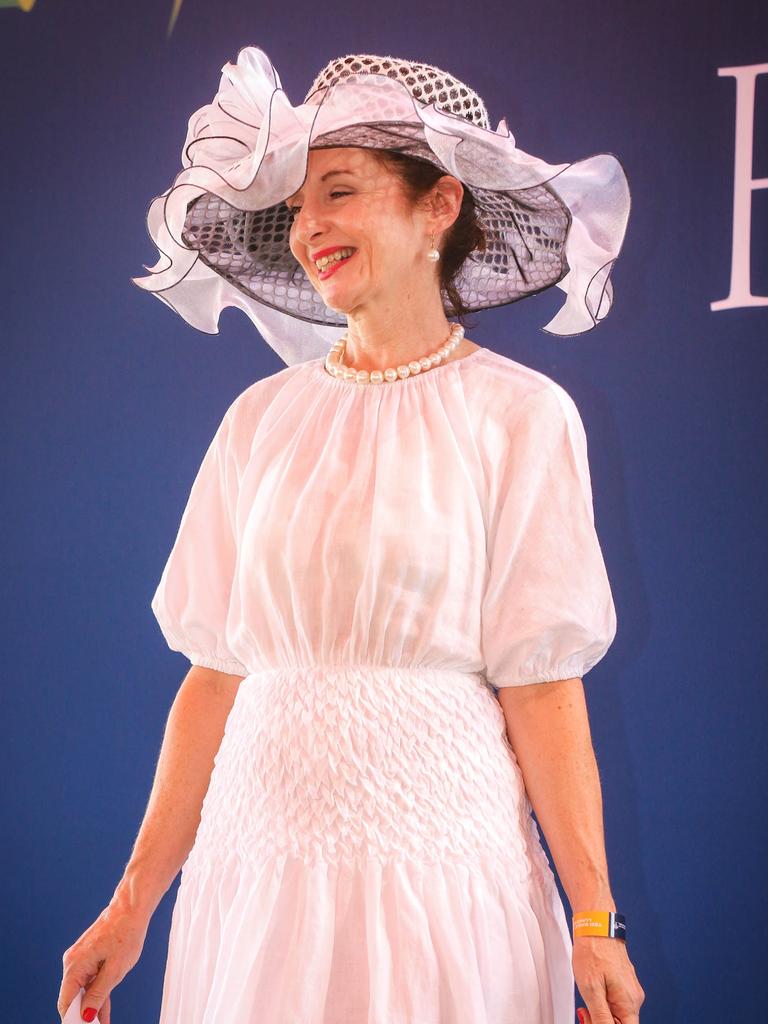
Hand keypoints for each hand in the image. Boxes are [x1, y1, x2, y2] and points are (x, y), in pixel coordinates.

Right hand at [58, 895, 149, 1023]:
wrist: (131, 908)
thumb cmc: (126, 934)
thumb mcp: (115, 970)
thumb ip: (99, 994)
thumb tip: (86, 1016)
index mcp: (74, 966)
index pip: (66, 1002)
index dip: (73, 1020)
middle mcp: (72, 962)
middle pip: (73, 997)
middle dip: (83, 1015)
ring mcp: (80, 958)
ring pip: (83, 989)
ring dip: (92, 1005)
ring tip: (103, 1023)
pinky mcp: (89, 955)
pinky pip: (90, 979)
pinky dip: (97, 992)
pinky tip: (103, 1011)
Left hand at [573, 935, 644, 1023]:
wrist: (596, 926)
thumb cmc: (593, 952)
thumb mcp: (591, 990)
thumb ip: (601, 1016)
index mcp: (629, 1003)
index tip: (592, 1021)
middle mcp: (634, 998)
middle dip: (601, 1021)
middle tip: (585, 1011)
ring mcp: (630, 989)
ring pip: (617, 1013)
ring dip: (600, 1012)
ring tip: (587, 998)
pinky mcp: (624, 982)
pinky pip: (616, 1001)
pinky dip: (603, 1001)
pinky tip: (593, 991)